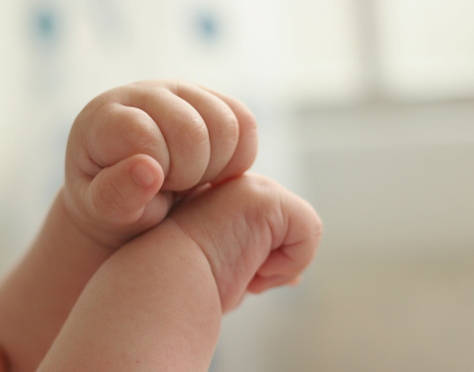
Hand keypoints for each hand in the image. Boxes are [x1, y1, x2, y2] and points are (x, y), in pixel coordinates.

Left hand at [62, 80, 257, 248]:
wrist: (137, 195)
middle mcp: (143, 93)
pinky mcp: (213, 100)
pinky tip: (212, 173)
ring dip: (215, 166)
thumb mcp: (103, 213)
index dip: (155, 172)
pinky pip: (245, 123)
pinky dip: (238, 158)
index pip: (144, 135)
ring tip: (190, 181)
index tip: (147, 188)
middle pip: (191, 129)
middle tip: (172, 188)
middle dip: (188, 173)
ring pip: (226, 123)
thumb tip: (147, 170)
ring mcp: (181, 92)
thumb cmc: (114, 207)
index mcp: (103, 118)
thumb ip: (116, 196)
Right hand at [167, 173, 322, 311]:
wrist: (163, 289)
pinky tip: (252, 268)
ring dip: (280, 265)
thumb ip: (257, 263)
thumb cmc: (188, 289)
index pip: (272, 225)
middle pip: (290, 227)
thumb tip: (296, 278)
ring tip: (243, 272)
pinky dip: (290, 261)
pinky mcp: (266, 197)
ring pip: (302, 228)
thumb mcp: (228, 273)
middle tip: (240, 277)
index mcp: (224, 197)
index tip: (242, 279)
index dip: (268, 258)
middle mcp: (237, 183)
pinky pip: (309, 228)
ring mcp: (251, 185)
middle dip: (274, 262)